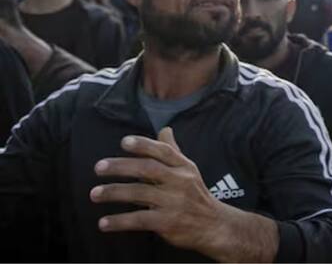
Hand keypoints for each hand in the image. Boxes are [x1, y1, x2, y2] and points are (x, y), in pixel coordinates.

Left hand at [90, 128, 275, 261]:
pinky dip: (119, 221)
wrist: (213, 225)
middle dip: (121, 166)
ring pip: (140, 193)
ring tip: (95, 193)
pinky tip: (103, 223)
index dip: (144, 145)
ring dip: (114, 193)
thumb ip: (173, 151)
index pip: (164, 151)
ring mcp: (174, 202)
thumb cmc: (195, 195)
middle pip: (148, 169)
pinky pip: (139, 219)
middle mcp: (180, 181)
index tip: (124, 142)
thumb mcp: (189, 171)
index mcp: (184, 167)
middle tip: (99, 167)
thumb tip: (165, 129)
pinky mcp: (168, 222)